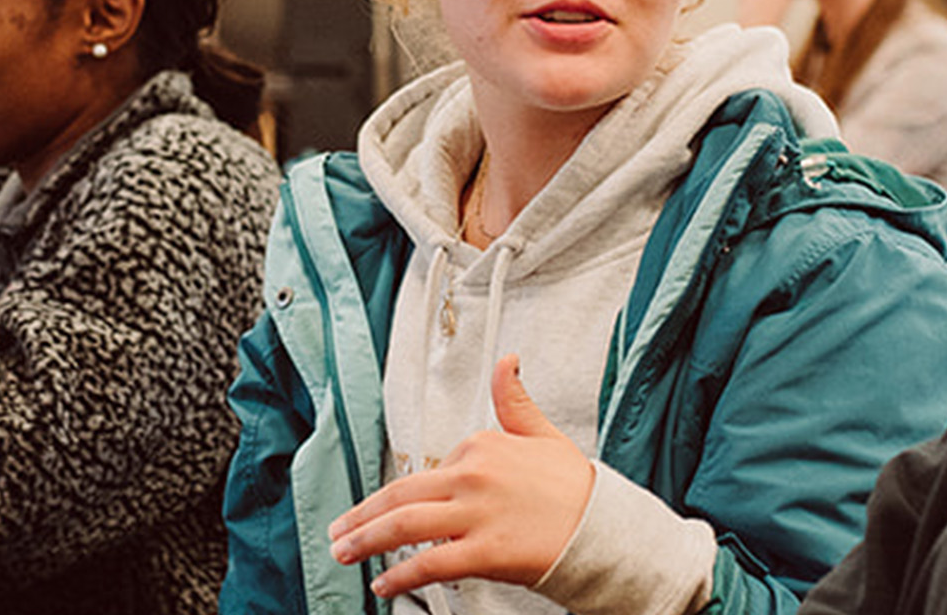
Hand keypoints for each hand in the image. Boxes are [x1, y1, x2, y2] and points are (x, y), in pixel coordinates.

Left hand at [328, 355, 594, 597]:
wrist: (609, 530)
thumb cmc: (576, 488)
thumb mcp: (543, 434)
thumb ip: (514, 400)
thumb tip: (508, 361)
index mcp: (482, 445)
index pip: (427, 472)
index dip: (401, 498)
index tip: (381, 512)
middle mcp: (473, 474)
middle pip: (401, 496)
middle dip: (361, 517)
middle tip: (337, 533)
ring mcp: (477, 514)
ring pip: (405, 525)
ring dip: (366, 541)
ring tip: (344, 554)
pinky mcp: (485, 551)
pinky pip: (430, 563)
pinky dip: (401, 576)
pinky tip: (383, 586)